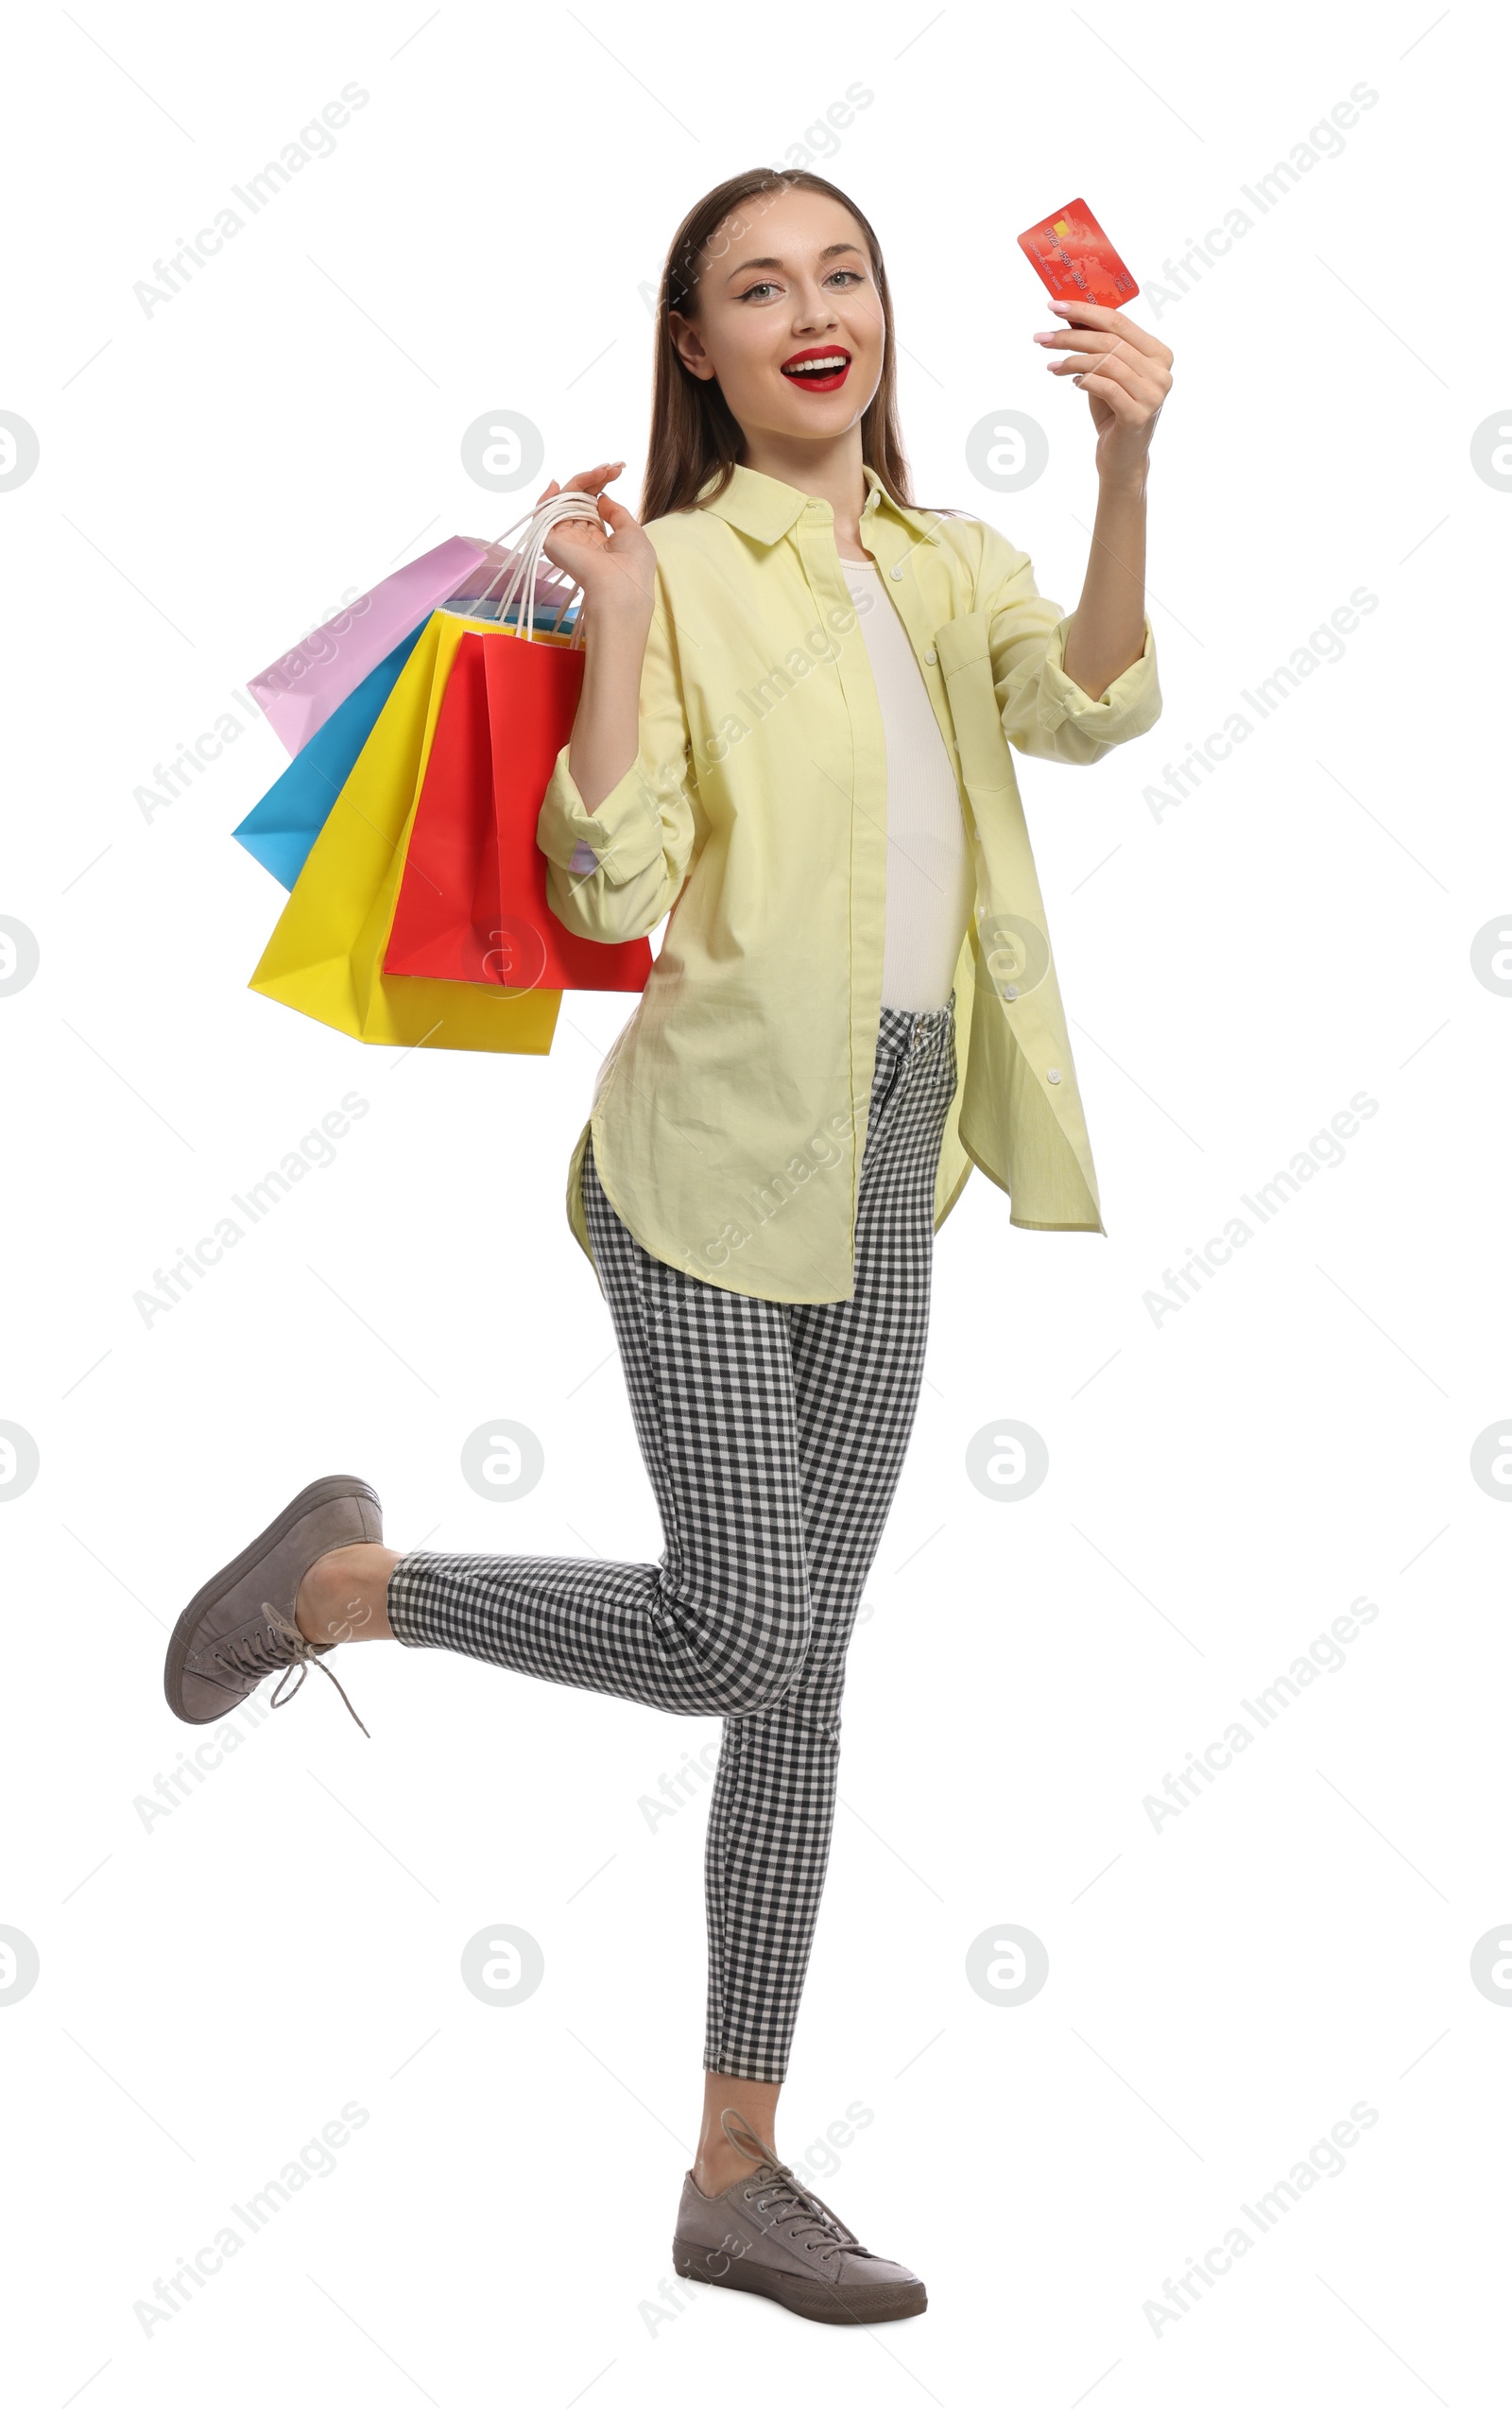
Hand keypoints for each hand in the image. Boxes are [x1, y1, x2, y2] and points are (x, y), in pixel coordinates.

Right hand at [536, 460, 656, 621]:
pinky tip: (558, 484)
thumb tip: (602, 497)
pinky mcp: (551, 541)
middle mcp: (580, 538)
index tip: (619, 469)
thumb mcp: (633, 532)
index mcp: (600, 540)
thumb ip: (616, 513)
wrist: (620, 587)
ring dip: (580, 481)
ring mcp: (565, 539)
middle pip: (579, 499)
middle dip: (595, 478)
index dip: (603, 484)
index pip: (594, 505)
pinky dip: (546, 497)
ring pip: (565, 500)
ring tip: (600, 472)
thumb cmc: (633, 565)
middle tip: (611, 468)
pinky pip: (543, 513)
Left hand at [1033, 302, 1171, 486]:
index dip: (1086, 311)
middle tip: (1042, 336)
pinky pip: (1106, 387)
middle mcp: (1161, 371)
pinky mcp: (1139, 415)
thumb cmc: (1113, 411)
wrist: (1122, 458)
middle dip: (1071, 335)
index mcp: (1159, 353)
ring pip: (1107, 362)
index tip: (1055, 306)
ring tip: (1051, 364)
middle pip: (1110, 341)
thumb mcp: (1107, 373)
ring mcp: (1153, 394)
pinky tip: (1071, 380)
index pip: (1120, 322)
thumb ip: (1098, 345)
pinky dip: (1085, 379)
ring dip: (1072, 359)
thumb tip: (1070, 314)